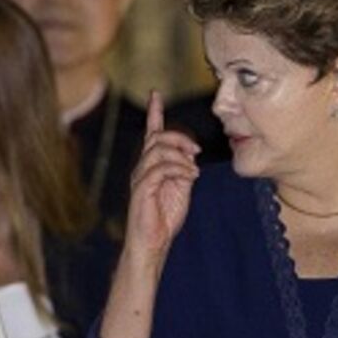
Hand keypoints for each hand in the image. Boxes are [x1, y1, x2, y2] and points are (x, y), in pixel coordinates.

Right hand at [124, 91, 199, 273]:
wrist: (152, 243)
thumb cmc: (165, 218)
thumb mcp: (181, 189)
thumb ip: (185, 170)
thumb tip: (191, 157)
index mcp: (152, 165)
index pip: (152, 133)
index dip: (154, 112)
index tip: (155, 93)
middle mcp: (142, 167)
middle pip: (158, 137)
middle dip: (180, 138)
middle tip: (197, 151)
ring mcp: (140, 177)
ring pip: (158, 150)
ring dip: (181, 156)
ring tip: (194, 171)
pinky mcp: (142, 189)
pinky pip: (160, 169)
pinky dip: (179, 169)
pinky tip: (190, 177)